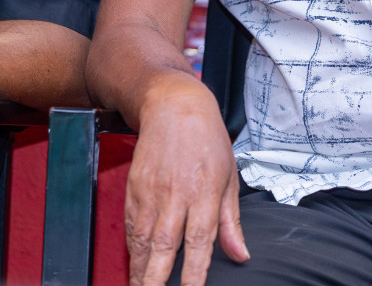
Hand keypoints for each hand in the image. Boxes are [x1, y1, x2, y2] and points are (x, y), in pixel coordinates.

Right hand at [123, 79, 247, 285]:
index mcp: (205, 193)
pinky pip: (131, 224)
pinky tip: (135, 263)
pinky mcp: (134, 187)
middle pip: (163, 246)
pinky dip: (131, 247)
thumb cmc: (207, 138)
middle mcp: (176, 195)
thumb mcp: (229, 176)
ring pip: (141, 239)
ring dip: (139, 270)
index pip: (199, 243)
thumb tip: (240, 255)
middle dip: (155, 279)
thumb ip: (231, 221)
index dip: (194, 274)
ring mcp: (151, 191)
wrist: (173, 103)